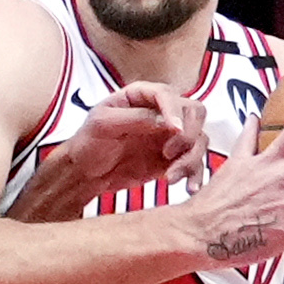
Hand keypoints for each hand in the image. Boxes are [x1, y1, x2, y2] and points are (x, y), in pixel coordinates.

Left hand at [8, 82, 201, 223]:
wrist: (85, 172)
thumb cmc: (88, 142)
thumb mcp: (103, 124)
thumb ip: (135, 118)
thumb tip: (166, 121)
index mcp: (142, 95)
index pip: (168, 95)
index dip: (174, 111)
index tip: (173, 130)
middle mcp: (161, 112)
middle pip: (194, 112)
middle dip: (188, 133)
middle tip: (169, 153)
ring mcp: (170, 136)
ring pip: (198, 139)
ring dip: (191, 159)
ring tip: (170, 178)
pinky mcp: (173, 159)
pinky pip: (195, 163)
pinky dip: (195, 175)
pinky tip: (188, 187)